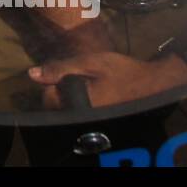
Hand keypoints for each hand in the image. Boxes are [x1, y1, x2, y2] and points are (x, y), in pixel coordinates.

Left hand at [29, 51, 186, 109]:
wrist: (154, 84)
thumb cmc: (122, 71)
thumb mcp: (90, 63)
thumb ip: (60, 69)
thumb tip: (32, 74)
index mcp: (77, 105)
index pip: (48, 97)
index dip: (53, 81)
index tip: (67, 73)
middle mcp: (82, 119)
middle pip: (57, 107)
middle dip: (60, 92)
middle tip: (78, 78)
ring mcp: (92, 124)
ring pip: (67, 112)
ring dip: (70, 99)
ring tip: (85, 85)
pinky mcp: (100, 123)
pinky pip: (80, 114)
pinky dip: (81, 104)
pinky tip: (92, 94)